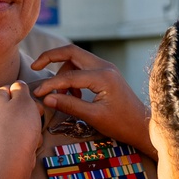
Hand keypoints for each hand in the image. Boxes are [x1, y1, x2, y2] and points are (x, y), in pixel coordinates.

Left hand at [0, 81, 42, 171]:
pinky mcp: (4, 141)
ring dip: (31, 124)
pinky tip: (30, 142)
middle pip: (16, 105)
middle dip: (30, 110)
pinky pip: (19, 134)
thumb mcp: (24, 99)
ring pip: (20, 120)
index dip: (25, 95)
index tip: (31, 102)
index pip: (11, 88)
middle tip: (35, 115)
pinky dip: (27, 137)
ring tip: (33, 131)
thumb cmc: (18, 127)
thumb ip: (21, 88)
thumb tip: (18, 85)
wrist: (13, 159)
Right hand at [30, 45, 154, 157]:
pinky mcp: (106, 73)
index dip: (50, 84)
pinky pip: (84, 66)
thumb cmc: (121, 124)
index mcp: (102, 77)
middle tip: (35, 66)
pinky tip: (74, 96)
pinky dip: (73, 76)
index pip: (69, 76)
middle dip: (51, 57)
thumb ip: (69, 105)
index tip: (37, 94)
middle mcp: (104, 66)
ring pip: (76, 58)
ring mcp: (106, 68)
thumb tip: (46, 99)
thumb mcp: (93, 117)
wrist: (143, 126)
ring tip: (62, 96)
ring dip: (64, 72)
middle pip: (71, 52)